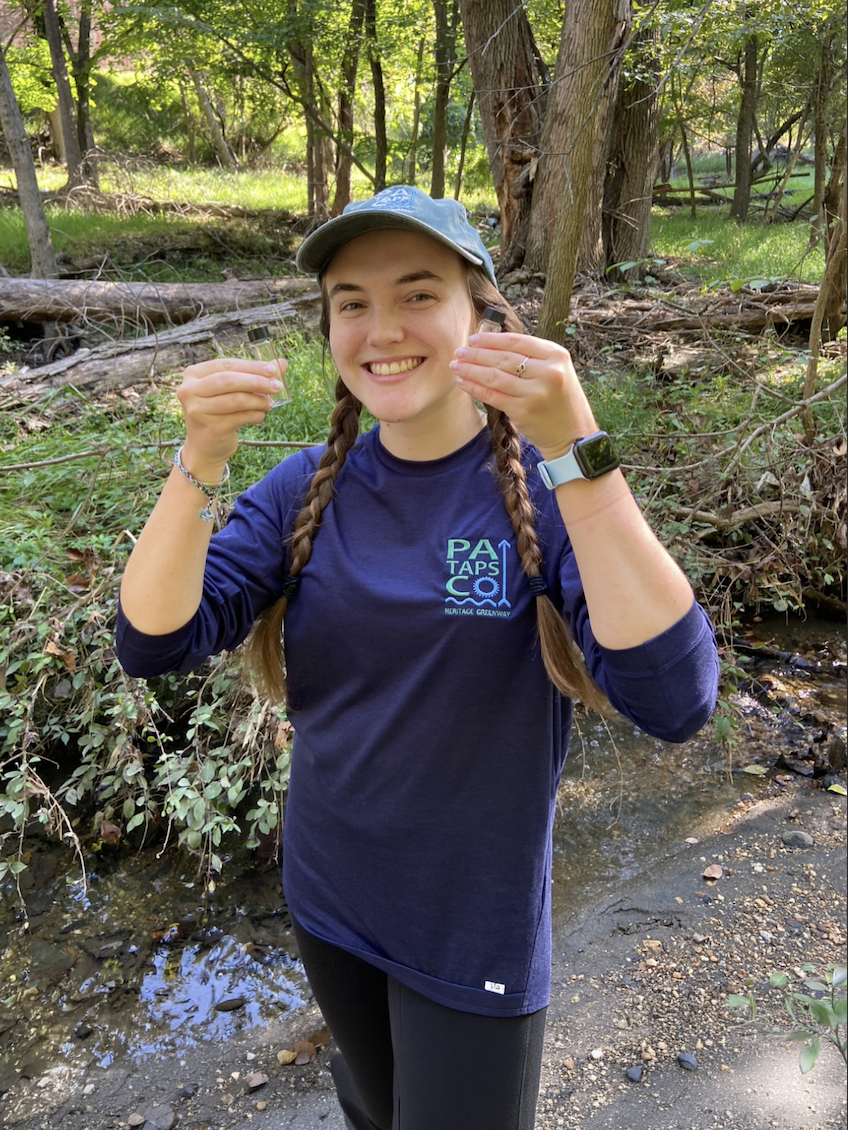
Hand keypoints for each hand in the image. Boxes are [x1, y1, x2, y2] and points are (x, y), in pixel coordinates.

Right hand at [176, 356, 287, 476]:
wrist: (205, 447)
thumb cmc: (219, 413)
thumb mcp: (231, 391)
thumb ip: (254, 375)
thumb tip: (282, 363)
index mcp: (193, 374)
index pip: (226, 365)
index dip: (251, 366)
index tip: (273, 369)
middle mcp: (190, 390)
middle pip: (229, 380)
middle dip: (257, 382)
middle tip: (277, 386)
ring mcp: (198, 410)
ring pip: (237, 400)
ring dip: (259, 401)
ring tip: (269, 404)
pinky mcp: (210, 427)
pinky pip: (241, 417)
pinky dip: (255, 415)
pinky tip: (259, 417)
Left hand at [450, 332, 596, 459]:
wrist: (573, 436)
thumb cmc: (561, 402)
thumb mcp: (556, 372)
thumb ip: (533, 358)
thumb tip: (493, 344)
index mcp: (556, 355)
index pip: (516, 341)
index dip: (491, 339)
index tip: (473, 339)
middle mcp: (547, 371)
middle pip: (502, 357)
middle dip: (476, 354)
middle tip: (459, 352)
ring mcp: (535, 392)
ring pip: (494, 376)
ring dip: (471, 369)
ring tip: (456, 365)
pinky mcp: (523, 411)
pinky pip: (492, 396)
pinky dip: (474, 387)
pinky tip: (463, 382)